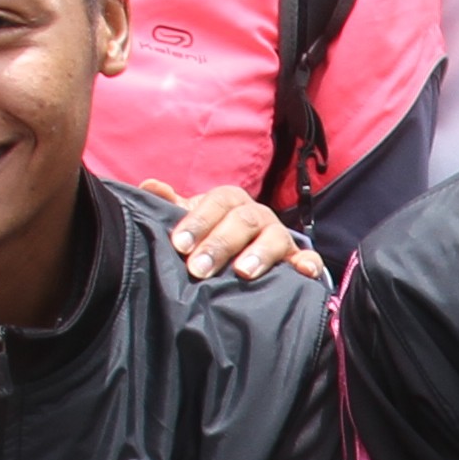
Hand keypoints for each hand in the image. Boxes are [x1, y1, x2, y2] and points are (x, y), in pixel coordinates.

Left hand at [168, 184, 322, 286]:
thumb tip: (149, 186)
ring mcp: (279, 236)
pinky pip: (309, 258)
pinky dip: (308, 263)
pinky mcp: (297, 259)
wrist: (244, 254)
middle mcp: (257, 215)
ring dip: (259, 253)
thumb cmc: (212, 235)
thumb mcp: (191, 221)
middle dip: (220, 244)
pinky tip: (303, 273)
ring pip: (275, 237)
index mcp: (230, 203)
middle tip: (199, 269)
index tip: (179, 245)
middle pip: (243, 221)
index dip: (198, 222)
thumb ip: (170, 207)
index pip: (217, 202)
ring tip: (243, 272)